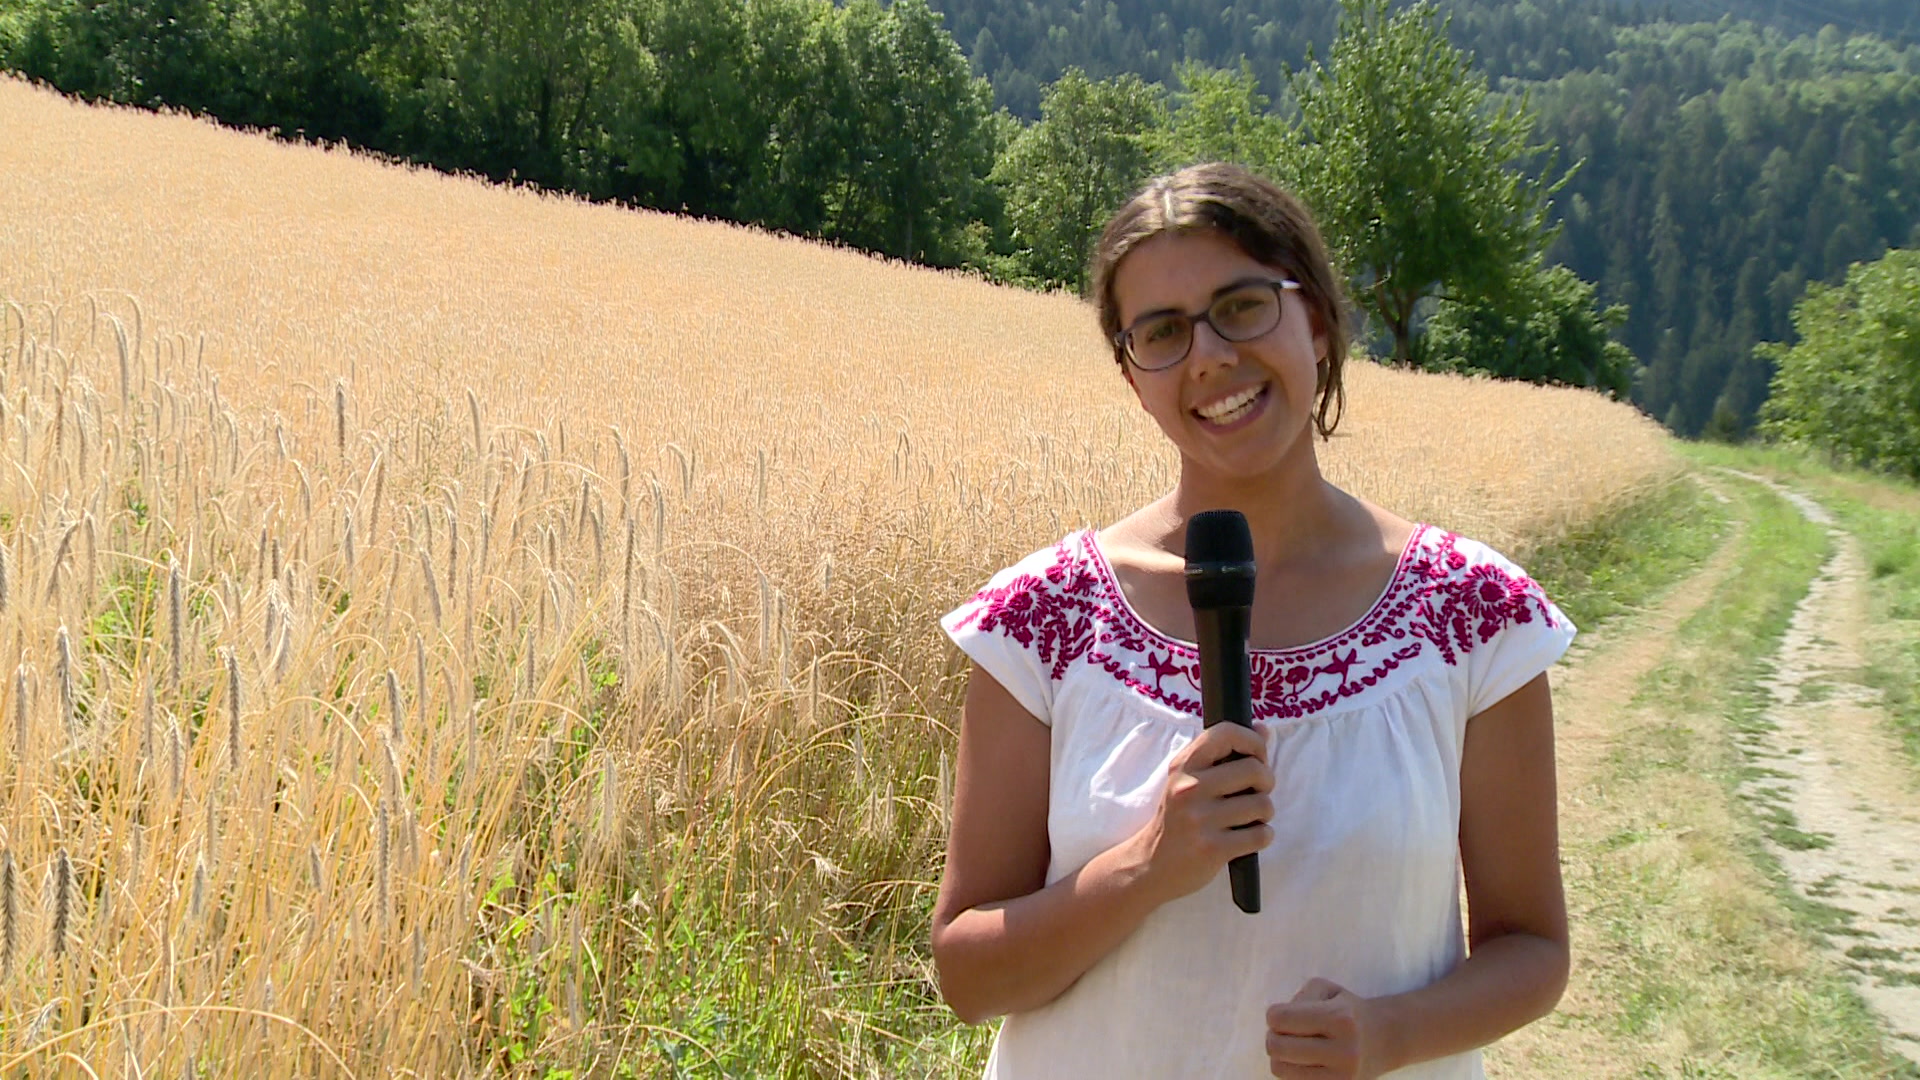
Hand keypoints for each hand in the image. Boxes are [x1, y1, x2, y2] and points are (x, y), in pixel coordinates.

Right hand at [1126, 721, 1272, 905]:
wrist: (1151, 864)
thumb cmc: (1178, 818)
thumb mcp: (1188, 779)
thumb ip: (1223, 754)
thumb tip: (1263, 730)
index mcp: (1183, 766)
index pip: (1227, 733)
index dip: (1253, 741)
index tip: (1256, 757)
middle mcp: (1189, 788)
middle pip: (1255, 770)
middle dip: (1266, 783)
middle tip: (1255, 793)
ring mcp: (1200, 820)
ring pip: (1263, 805)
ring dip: (1264, 813)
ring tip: (1247, 819)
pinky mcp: (1212, 849)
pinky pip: (1261, 834)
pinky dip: (1262, 836)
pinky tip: (1246, 838)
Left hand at [1266, 978, 1389, 1078]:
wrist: (1382, 1040)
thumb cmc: (1346, 1010)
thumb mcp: (1325, 989)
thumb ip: (1298, 998)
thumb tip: (1276, 1022)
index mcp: (1341, 1018)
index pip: (1281, 1019)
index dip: (1274, 1015)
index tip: (1282, 1014)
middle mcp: (1345, 1051)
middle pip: (1277, 1047)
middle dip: (1273, 1036)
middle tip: (1283, 1032)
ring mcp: (1343, 1078)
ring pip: (1280, 1069)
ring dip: (1280, 1056)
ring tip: (1294, 1046)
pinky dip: (1292, 1070)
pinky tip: (1304, 1061)